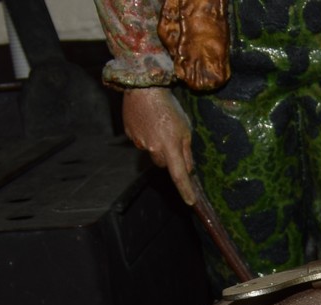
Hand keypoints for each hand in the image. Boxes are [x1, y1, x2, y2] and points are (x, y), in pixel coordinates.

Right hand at [123, 86, 195, 204]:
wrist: (143, 87)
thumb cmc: (169, 107)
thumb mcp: (185, 129)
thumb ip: (187, 152)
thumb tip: (187, 169)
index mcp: (170, 147)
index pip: (179, 175)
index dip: (185, 190)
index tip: (190, 201)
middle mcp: (153, 148)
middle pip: (163, 164)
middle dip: (169, 158)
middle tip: (172, 140)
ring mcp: (139, 142)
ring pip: (152, 153)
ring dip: (157, 146)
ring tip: (159, 126)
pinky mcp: (129, 134)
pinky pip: (140, 141)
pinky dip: (146, 136)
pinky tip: (148, 122)